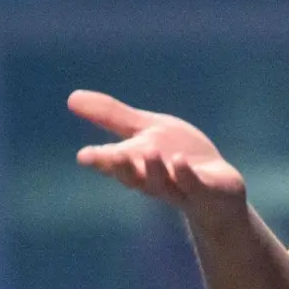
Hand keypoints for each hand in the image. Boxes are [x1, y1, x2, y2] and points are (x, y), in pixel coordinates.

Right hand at [69, 89, 246, 226]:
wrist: (218, 190)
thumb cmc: (177, 157)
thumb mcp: (146, 131)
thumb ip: (111, 117)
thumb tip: (71, 97)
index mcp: (136, 164)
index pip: (114, 163)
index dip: (101, 160)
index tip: (84, 156)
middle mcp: (154, 179)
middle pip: (134, 176)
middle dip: (123, 167)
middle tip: (111, 156)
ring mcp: (180, 188)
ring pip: (163, 183)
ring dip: (155, 169)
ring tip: (150, 153)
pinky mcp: (207, 191)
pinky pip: (194, 186)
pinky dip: (187, 174)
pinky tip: (180, 161)